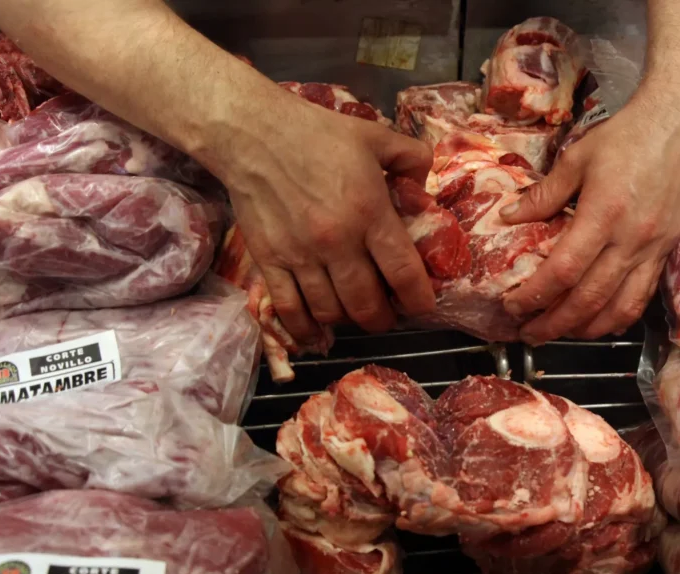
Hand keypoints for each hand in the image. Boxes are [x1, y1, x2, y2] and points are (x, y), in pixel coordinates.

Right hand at [219, 88, 435, 343]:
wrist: (252, 133)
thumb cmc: (317, 133)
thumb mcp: (374, 136)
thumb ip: (410, 157)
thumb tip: (427, 182)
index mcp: (369, 212)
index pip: (403, 272)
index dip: (418, 299)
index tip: (422, 305)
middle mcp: (337, 242)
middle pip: (367, 304)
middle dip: (384, 318)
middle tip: (389, 312)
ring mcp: (301, 255)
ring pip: (331, 312)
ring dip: (349, 321)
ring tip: (356, 313)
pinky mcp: (269, 261)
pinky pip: (289, 310)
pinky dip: (305, 329)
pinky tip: (317, 334)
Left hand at [500, 82, 679, 343]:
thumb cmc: (628, 134)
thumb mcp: (577, 157)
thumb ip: (544, 194)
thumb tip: (510, 218)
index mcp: (603, 215)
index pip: (563, 272)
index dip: (535, 296)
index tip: (513, 306)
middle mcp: (631, 240)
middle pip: (589, 299)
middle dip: (555, 324)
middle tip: (530, 334)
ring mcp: (653, 248)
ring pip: (620, 307)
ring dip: (587, 328)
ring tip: (562, 333)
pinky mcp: (668, 249)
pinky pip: (643, 294)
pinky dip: (620, 316)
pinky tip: (603, 322)